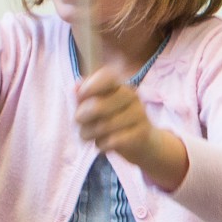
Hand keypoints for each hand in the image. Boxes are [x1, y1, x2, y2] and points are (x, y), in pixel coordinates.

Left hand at [74, 68, 188, 187]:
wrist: (146, 143)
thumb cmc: (115, 121)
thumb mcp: (98, 107)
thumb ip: (85, 97)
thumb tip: (76, 87)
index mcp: (119, 85)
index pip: (107, 76)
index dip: (90, 86)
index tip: (80, 96)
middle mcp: (131, 96)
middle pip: (98, 106)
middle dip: (81, 117)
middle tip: (79, 122)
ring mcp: (139, 114)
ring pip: (103, 126)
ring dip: (89, 134)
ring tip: (90, 136)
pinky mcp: (142, 133)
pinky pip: (113, 140)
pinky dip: (102, 145)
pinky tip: (103, 145)